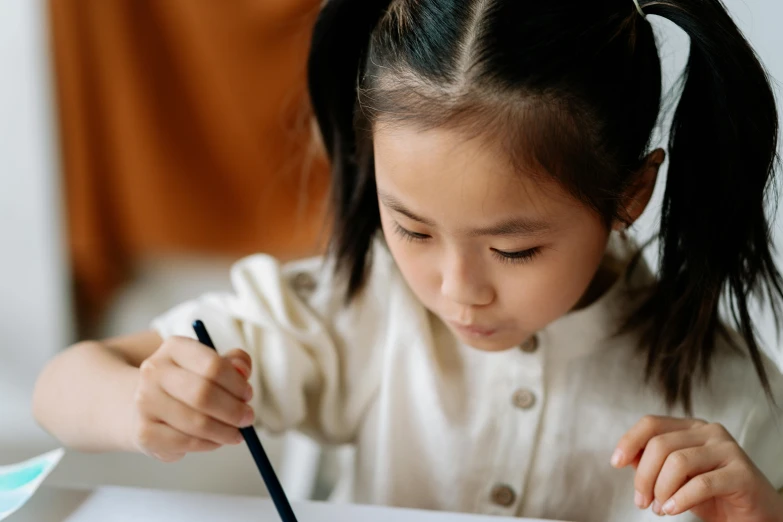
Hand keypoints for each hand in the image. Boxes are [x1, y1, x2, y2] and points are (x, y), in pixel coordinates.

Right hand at [129, 336, 254, 462]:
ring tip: (236, 433)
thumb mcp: (211, 365)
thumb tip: (243, 370)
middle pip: (204, 394)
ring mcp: (145, 402)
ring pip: (197, 422)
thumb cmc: (188, 383)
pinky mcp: (144, 432)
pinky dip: (209, 444)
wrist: (147, 407)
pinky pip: (186, 442)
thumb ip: (234, 363)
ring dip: (225, 431)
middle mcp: (154, 372)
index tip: (248, 395)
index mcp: (174, 347)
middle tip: (248, 418)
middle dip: (234, 410)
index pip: (213, 365)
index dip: (237, 384)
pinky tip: (216, 440)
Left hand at [611, 415, 782, 520]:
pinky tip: (672, 510)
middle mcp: (710, 432)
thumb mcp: (677, 477)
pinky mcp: (742, 474)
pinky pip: (701, 483)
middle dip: (643, 477)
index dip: (629, 441)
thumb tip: (626, 457)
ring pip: (678, 462)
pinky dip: (680, 499)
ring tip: (660, 509)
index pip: (651, 423)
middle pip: (660, 445)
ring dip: (661, 489)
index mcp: (691, 427)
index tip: (616, 462)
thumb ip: (653, 463)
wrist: (755, 516)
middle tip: (642, 501)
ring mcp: (728, 450)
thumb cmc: (713, 496)